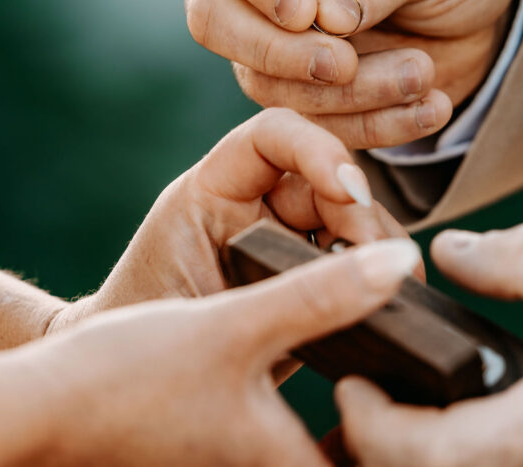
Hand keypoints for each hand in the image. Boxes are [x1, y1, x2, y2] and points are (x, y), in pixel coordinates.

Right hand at [32, 238, 421, 465]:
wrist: (40, 410)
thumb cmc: (127, 379)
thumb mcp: (234, 325)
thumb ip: (319, 294)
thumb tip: (400, 265)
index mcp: (287, 466)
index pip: (380, 457)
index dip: (410, 426)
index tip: (430, 382)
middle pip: (354, 454)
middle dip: (380, 418)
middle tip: (403, 360)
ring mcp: (241, 466)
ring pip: (319, 446)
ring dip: (348, 412)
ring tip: (366, 350)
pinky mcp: (224, 454)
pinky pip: (287, 440)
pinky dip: (310, 414)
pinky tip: (303, 358)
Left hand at [50, 108, 412, 330]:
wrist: (127, 386)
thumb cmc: (149, 336)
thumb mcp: (206, 310)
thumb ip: (277, 294)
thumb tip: (367, 278)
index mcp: (213, 190)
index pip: (271, 136)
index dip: (318, 150)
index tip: (349, 194)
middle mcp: (255, 203)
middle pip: (328, 181)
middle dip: (363, 217)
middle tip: (382, 266)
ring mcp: (286, 237)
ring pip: (355, 220)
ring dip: (381, 249)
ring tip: (396, 291)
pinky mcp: (309, 275)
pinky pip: (358, 260)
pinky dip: (381, 276)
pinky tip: (394, 303)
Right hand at [185, 0, 521, 147]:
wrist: (491, 8)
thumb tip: (322, 18)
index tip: (305, 12)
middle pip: (214, 18)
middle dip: (277, 54)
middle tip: (343, 65)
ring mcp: (273, 39)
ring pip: (264, 82)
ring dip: (345, 94)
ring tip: (422, 75)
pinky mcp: (303, 92)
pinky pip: (311, 124)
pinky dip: (370, 125)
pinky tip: (429, 108)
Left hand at [336, 224, 522, 466]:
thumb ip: (517, 260)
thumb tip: (445, 254)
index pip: (431, 453)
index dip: (372, 424)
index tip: (348, 380)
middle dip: (377, 448)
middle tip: (353, 392)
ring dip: (411, 454)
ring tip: (385, 402)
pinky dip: (450, 454)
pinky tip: (442, 416)